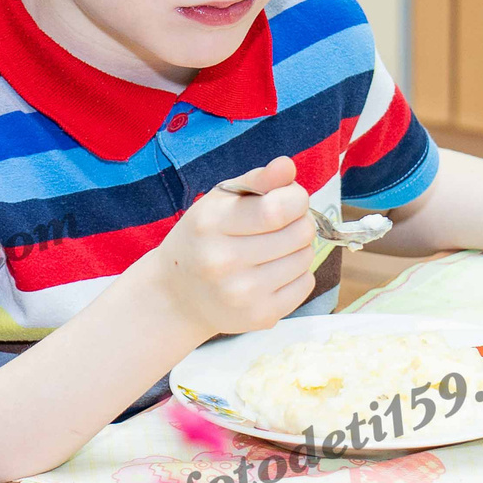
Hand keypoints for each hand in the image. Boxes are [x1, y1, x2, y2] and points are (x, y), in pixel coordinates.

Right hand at [142, 154, 319, 337]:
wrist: (177, 294)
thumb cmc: (204, 238)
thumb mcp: (220, 201)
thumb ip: (257, 180)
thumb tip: (287, 166)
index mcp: (212, 225)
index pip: (278, 209)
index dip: (295, 199)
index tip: (288, 199)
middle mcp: (223, 262)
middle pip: (299, 233)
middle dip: (299, 222)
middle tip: (280, 225)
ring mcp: (242, 294)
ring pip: (305, 259)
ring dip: (297, 249)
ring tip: (272, 250)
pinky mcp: (259, 317)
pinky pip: (305, 285)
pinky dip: (297, 275)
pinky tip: (272, 272)